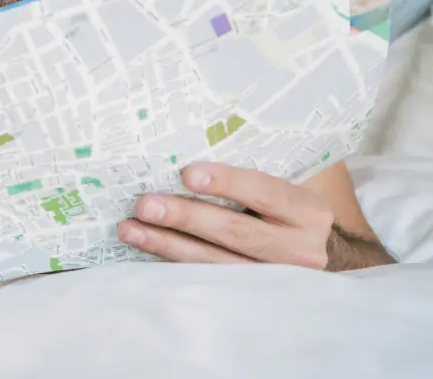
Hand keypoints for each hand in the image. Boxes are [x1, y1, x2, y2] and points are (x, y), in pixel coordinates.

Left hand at [116, 162, 334, 268]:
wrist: (315, 254)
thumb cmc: (287, 210)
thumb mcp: (286, 188)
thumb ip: (251, 175)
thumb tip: (186, 150)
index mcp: (308, 212)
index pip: (266, 192)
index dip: (228, 183)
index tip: (187, 174)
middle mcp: (299, 249)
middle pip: (236, 233)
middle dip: (186, 218)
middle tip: (145, 205)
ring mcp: (276, 278)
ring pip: (216, 262)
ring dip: (167, 244)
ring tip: (131, 230)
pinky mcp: (252, 296)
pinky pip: (207, 279)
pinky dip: (173, 263)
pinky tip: (146, 248)